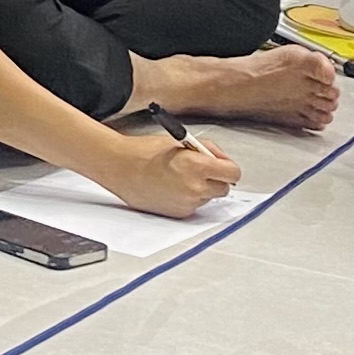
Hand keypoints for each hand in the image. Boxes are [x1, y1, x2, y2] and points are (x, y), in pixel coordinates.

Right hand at [97, 125, 239, 221]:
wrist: (121, 168)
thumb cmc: (146, 152)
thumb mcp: (180, 142)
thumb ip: (207, 149)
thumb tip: (221, 159)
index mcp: (198, 166)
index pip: (233, 173)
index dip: (228, 168)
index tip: (223, 165)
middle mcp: (195, 187)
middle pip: (224, 188)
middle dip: (217, 179)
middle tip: (203, 170)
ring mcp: (187, 202)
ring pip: (209, 197)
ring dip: (202, 188)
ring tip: (181, 177)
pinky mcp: (179, 213)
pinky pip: (194, 206)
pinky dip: (189, 197)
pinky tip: (173, 187)